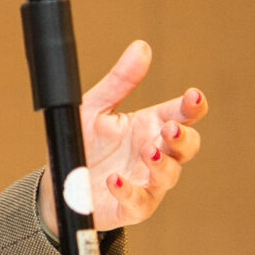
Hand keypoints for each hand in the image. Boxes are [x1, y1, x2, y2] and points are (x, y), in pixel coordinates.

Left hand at [38, 40, 208, 231]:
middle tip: (170, 129)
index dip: (192, 106)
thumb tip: (141, 47)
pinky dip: (129, 191)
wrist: (61, 184)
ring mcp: (147, 182)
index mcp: (149, 127)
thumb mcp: (95, 107)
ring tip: (147, 151)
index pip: (181, 114)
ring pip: (169, 175)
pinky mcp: (131, 207)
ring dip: (162, 164)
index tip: (193, 96)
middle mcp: (154, 154)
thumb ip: (119, 81)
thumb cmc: (84, 143)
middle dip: (183, 138)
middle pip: (187, 146)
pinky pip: (138, 203)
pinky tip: (115, 180)